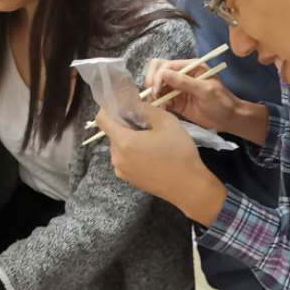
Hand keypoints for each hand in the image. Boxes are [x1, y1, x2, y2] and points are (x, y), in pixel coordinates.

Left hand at [93, 107, 225, 225]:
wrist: (188, 186)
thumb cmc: (178, 152)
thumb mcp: (166, 122)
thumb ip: (145, 109)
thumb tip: (132, 104)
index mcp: (123, 141)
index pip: (102, 119)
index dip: (109, 107)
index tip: (122, 104)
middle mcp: (116, 157)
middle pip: (112, 132)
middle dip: (125, 124)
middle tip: (146, 123)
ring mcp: (121, 170)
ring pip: (119, 146)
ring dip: (130, 139)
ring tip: (152, 140)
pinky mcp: (128, 179)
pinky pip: (124, 159)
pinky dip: (133, 152)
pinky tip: (151, 154)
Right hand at [143, 58, 242, 131]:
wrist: (229, 119)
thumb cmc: (222, 102)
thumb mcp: (205, 90)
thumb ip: (184, 82)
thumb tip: (163, 74)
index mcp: (190, 67)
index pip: (166, 66)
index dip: (158, 77)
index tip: (157, 91)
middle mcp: (181, 75)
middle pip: (158, 72)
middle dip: (153, 84)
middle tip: (154, 97)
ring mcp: (177, 89)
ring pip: (157, 87)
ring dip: (154, 95)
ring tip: (159, 106)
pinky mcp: (176, 102)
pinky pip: (161, 100)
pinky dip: (158, 104)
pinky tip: (163, 110)